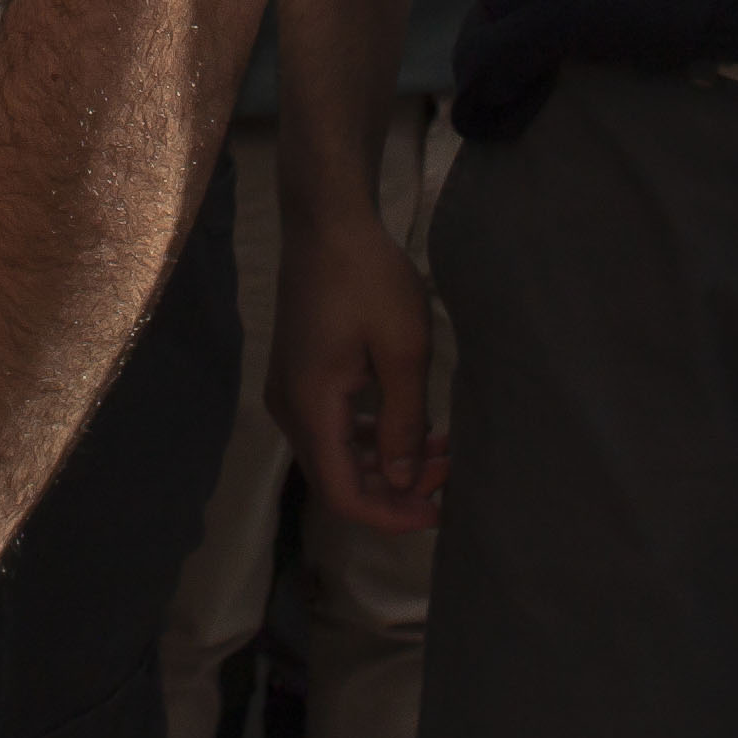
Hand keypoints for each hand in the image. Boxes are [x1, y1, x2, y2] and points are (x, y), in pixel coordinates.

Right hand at [268, 199, 444, 532]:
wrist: (327, 222)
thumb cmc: (368, 278)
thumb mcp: (403, 351)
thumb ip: (403, 423)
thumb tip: (405, 482)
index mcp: (311, 406)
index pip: (343, 494)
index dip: (390, 515)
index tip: (438, 510)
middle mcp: (289, 407)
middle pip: (337, 480)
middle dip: (395, 490)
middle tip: (449, 473)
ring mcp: (288, 390)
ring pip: (334, 455)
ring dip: (385, 463)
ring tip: (441, 449)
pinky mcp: (297, 374)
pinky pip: (330, 427)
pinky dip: (369, 437)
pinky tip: (409, 423)